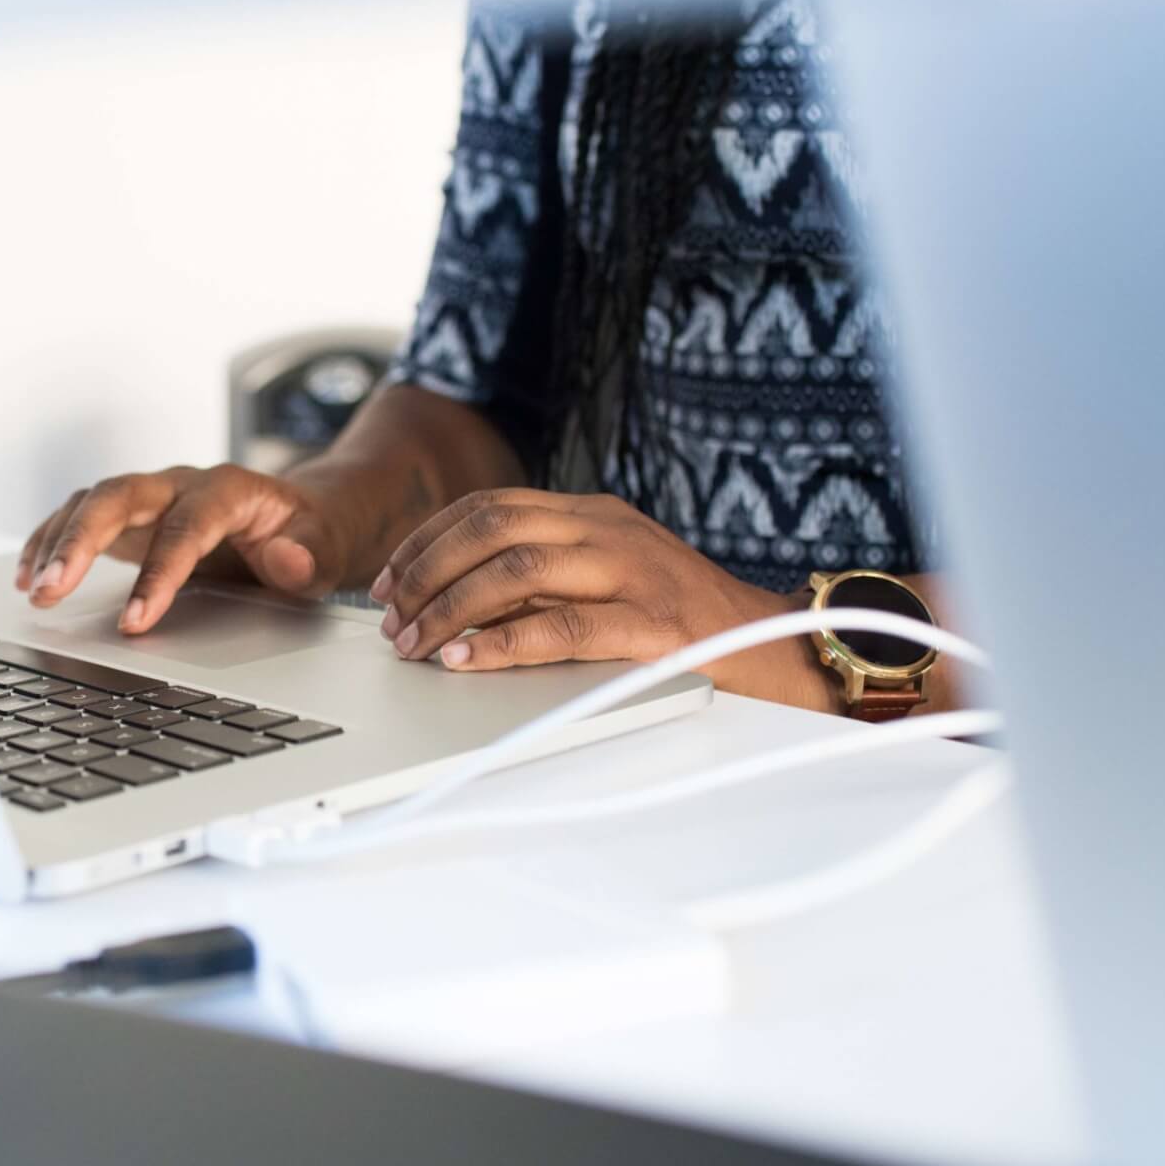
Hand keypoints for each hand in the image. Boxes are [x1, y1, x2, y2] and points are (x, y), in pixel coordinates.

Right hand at [17, 465, 351, 633]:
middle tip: (51, 590)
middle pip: (119, 496)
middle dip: (80, 541)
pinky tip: (28, 576)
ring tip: (34, 590)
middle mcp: (182, 484)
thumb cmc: (312, 533)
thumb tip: (286, 558)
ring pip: (91, 502)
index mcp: (229, 490)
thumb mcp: (328, 547)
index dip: (158, 573)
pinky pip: (80, 516)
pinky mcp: (132, 516)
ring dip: (56, 542)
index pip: (186, 527)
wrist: (304, 513)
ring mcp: (152, 497)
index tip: (134, 622)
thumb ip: (310, 553)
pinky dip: (50, 541)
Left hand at [369, 488, 836, 709]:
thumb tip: (452, 603)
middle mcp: (607, 530)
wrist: (778, 646)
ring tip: (415, 643)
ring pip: (515, 571)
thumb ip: (544, 579)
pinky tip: (464, 659)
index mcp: (592, 514)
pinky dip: (500, 644)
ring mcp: (632, 572)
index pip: (488, 506)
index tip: (386, 579)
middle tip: (390, 618)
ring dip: (449, 608)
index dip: (426, 540)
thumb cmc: (683, 621)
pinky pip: (559, 628)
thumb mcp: (607, 579)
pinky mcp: (652, 624)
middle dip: (425, 572)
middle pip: (490, 528)